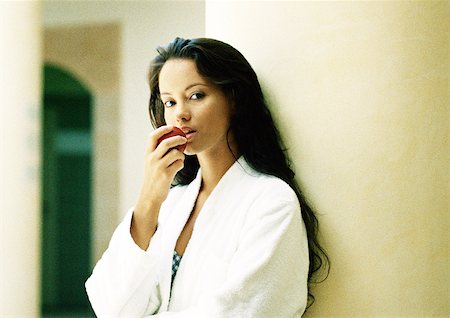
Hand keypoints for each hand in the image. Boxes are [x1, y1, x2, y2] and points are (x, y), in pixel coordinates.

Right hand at [132, 125, 186, 248]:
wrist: (150, 196)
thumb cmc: (153, 178)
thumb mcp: (151, 163)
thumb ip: (158, 152)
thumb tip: (172, 140)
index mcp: (147, 154)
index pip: (153, 136)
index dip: (163, 129)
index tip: (172, 127)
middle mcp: (152, 159)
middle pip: (167, 142)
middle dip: (178, 138)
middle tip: (184, 139)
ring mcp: (159, 167)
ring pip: (176, 153)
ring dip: (180, 155)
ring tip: (179, 160)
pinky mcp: (166, 175)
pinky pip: (179, 164)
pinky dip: (181, 164)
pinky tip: (178, 168)